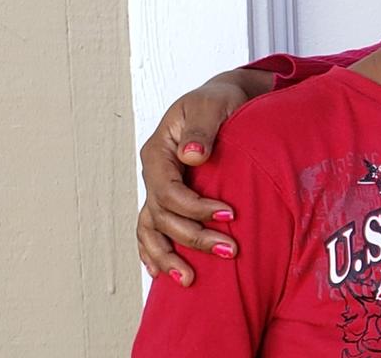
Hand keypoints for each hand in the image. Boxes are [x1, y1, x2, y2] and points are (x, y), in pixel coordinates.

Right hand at [135, 68, 269, 284]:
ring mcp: (158, 188)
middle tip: (229, 249)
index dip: (195, 207)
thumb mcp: (212, 106)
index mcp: (158, 151)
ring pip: (152, 229)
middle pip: (163, 215)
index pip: (168, 190)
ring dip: (168, 257)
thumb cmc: (219, 101)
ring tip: (189, 280)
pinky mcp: (168, 198)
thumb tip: (193, 155)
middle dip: (193, 237)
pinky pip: (151, 230)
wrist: (223, 101)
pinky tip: (161, 273)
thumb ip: (202, 129)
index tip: (229, 214)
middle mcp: (153, 173)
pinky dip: (153, 252)